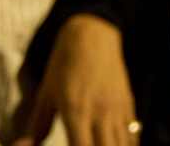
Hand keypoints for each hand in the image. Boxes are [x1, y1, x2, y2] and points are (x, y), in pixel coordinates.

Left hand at [13, 13, 135, 145]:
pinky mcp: (128, 104)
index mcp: (76, 111)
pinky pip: (132, 136)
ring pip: (122, 145)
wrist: (92, 34)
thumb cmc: (64, 64)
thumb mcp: (46, 94)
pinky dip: (126, 145)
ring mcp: (117, 109)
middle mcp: (100, 113)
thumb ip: (36, 126)